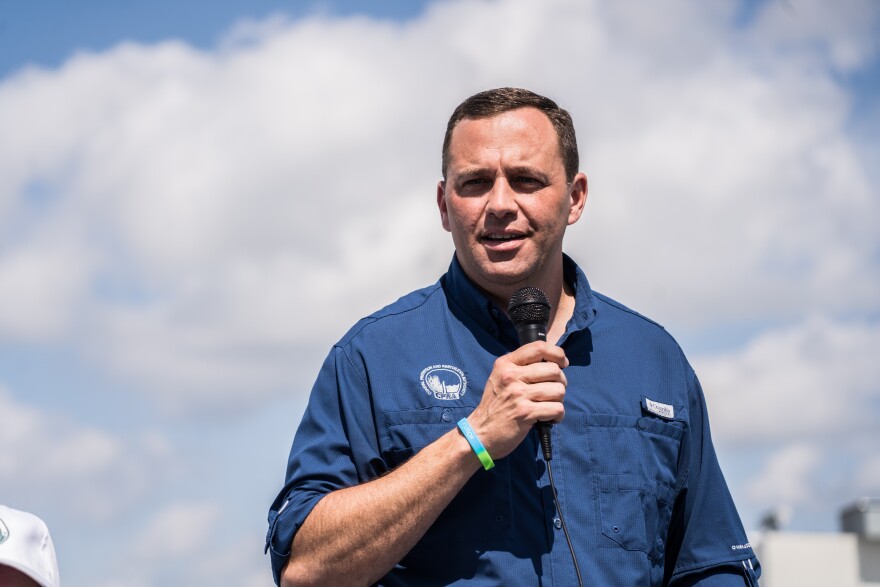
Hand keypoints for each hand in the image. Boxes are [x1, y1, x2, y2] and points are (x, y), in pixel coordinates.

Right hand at [467, 341, 567, 459]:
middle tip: (553, 392)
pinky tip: (549, 418)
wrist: (481, 432)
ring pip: (558, 390)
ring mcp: (518, 395)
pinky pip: (557, 409)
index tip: (562, 363)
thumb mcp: (500, 377)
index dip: (557, 354)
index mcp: (506, 364)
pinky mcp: (525, 413)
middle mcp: (511, 376)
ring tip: (548, 406)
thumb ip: (521, 366)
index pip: (539, 348)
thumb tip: (553, 362)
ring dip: (559, 400)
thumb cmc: (495, 405)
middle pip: (554, 370)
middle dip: (561, 382)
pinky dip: (558, 415)